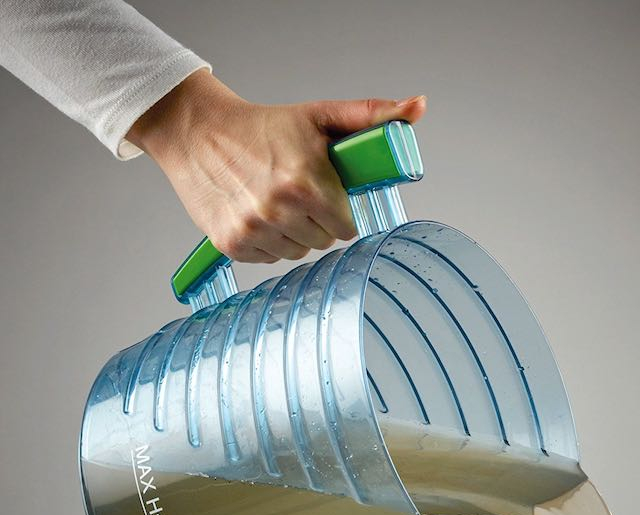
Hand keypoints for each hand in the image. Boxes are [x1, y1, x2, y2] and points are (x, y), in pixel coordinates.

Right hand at [128, 70, 426, 263]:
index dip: (340, 211)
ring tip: (277, 203)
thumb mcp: (319, 115)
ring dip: (294, 234)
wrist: (198, 132)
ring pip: (297, 253)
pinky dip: (268, 242)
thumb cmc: (263, 125)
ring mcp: (253, 229)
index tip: (327, 195)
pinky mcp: (232, 244)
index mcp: (306, 182)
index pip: (347, 226)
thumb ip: (371, 116)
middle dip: (318, 222)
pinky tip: (258, 215)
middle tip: (299, 195)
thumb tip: (417, 107)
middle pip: (323, 243)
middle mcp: (279, 209)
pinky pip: (269, 259)